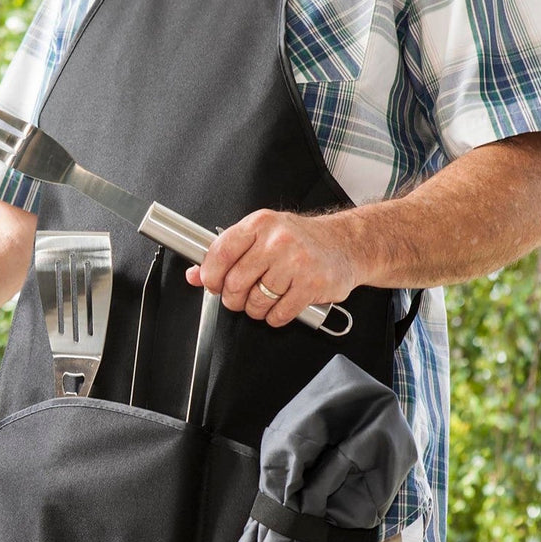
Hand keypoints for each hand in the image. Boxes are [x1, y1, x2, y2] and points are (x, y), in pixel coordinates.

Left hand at [184, 209, 361, 326]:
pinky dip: (275, 317)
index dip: (211, 275)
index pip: (221, 253)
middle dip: (233, 298)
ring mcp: (296, 263)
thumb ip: (227, 253)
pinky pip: (278, 314)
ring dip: (255, 309)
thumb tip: (195, 274)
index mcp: (260, 224)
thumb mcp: (261, 235)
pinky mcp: (312, 285)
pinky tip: (281, 305)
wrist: (345, 244)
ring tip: (265, 299)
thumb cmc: (300, 240)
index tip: (212, 284)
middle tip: (240, 297)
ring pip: (256, 302)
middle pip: (235, 283)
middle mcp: (278, 241)